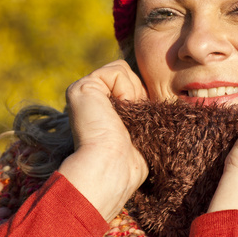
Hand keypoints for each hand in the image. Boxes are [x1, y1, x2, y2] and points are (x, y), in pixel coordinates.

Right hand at [57, 61, 149, 220]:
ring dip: (132, 91)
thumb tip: (155, 98)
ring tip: (125, 117)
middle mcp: (88, 97)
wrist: (113, 167)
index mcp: (98, 106)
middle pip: (127, 75)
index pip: (128, 85)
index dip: (140, 99)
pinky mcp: (82, 86)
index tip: (140, 123)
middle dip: (137, 94)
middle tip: (133, 121)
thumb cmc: (130, 157)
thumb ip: (138, 107)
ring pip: (122, 69)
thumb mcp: (138, 126)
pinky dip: (125, 88)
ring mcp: (83, 90)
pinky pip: (117, 70)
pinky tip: (119, 109)